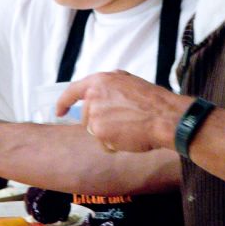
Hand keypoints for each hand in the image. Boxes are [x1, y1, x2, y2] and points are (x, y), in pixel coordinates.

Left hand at [55, 70, 193, 152]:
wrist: (164, 117)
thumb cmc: (152, 101)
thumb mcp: (129, 82)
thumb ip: (110, 86)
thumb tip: (99, 90)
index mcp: (100, 81)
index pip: (73, 91)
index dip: (63, 102)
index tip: (59, 111)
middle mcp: (93, 96)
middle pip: (87, 117)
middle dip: (101, 123)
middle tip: (124, 121)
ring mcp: (95, 115)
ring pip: (96, 131)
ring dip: (109, 134)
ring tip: (130, 127)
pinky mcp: (99, 132)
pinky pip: (103, 143)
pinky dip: (115, 144)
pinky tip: (130, 137)